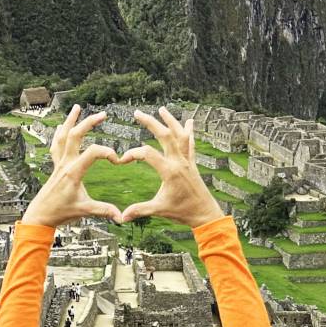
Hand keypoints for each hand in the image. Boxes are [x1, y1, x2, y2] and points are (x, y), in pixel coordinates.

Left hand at [20, 106, 123, 227]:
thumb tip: (121, 217)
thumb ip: (104, 211)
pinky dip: (59, 133)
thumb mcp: (85, 211)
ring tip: (77, 108)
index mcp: (73, 172)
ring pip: (62, 136)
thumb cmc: (61, 213)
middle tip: (102, 114)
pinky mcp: (55, 167)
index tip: (117, 161)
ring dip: (70, 120)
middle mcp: (65, 164)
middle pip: (76, 135)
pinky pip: (56, 145)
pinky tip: (60, 127)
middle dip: (89, 122)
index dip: (108, 152)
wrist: (39, 216)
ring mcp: (58, 164)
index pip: (93, 152)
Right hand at [118, 108, 225, 229]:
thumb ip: (139, 210)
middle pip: (165, 135)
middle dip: (151, 122)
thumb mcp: (159, 210)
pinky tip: (189, 121)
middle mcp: (179, 162)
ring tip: (162, 109)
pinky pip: (190, 143)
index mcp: (170, 171)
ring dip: (171, 121)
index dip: (132, 153)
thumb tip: (121, 217)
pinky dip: (189, 131)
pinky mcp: (192, 163)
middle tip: (137, 113)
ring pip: (180, 135)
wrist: (205, 214)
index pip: (147, 153)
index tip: (122, 160)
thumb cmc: (182, 212)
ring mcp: (187, 161)